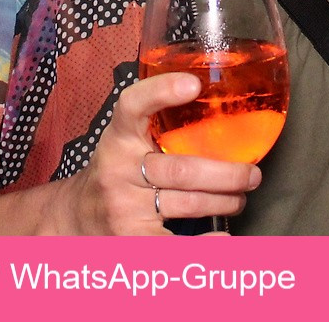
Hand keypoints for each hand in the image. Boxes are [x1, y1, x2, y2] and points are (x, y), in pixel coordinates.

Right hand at [53, 72, 260, 235]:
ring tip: (239, 199)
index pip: (133, 106)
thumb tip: (216, 106)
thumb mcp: (126, 141)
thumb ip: (158, 125)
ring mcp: (123, 207)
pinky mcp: (130, 239)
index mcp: (118, 137)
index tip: (193, 84)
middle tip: (252, 175)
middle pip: (183, 169)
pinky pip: (178, 243)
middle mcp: (118, 169)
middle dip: (228, 174)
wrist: (77, 216)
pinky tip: (224, 238)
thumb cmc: (116, 172)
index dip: (161, 92)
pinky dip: (208, 244)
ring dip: (224, 202)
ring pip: (189, 203)